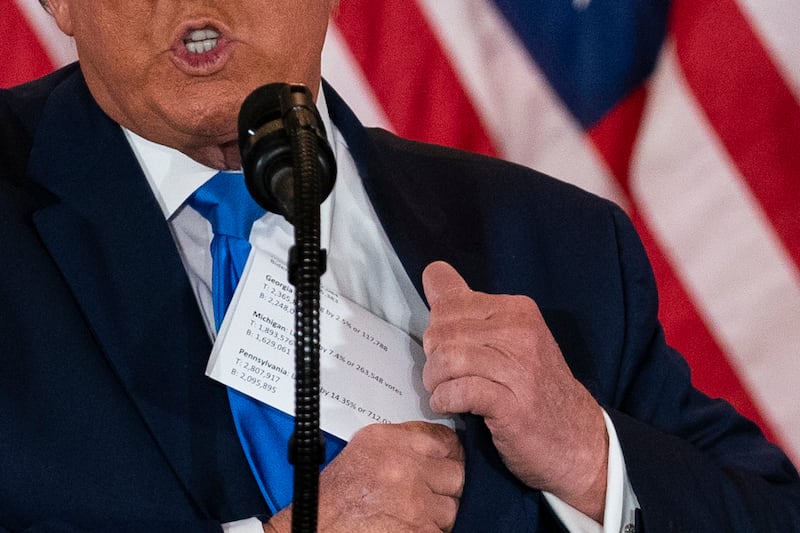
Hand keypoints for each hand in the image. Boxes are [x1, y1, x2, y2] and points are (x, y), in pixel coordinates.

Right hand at [266, 421, 463, 531]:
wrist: (317, 525)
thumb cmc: (336, 494)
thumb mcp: (364, 448)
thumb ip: (400, 442)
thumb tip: (434, 446)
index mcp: (390, 441)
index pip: (444, 440)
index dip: (451, 453)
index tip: (450, 460)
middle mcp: (404, 466)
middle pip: (456, 473)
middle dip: (447, 486)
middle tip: (431, 492)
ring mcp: (414, 501)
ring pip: (452, 507)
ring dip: (438, 513)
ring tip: (414, 513)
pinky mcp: (417, 530)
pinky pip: (440, 530)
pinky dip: (429, 531)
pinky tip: (410, 526)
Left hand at [421, 261, 607, 520]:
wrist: (577, 439)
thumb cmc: (532, 389)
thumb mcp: (509, 339)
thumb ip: (470, 309)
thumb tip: (433, 272)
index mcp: (516, 309)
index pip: (448, 300)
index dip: (436, 326)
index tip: (447, 348)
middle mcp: (519, 331)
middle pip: (442, 331)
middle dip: (432, 357)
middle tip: (444, 377)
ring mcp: (518, 367)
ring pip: (446, 359)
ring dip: (435, 381)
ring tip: (444, 392)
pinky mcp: (511, 404)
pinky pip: (457, 391)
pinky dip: (444, 401)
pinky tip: (451, 406)